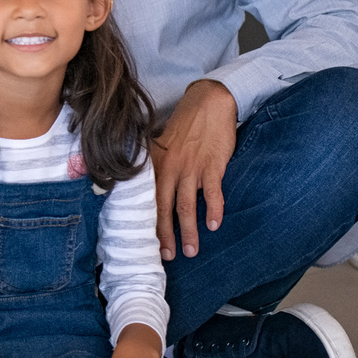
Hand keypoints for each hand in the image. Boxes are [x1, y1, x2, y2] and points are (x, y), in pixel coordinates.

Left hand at [152, 80, 236, 260]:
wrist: (209, 102)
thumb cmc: (186, 125)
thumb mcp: (161, 144)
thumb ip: (155, 166)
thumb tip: (146, 190)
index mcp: (155, 163)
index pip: (146, 198)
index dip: (145, 222)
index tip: (144, 242)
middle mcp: (170, 168)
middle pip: (163, 207)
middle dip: (164, 234)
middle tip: (167, 256)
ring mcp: (191, 167)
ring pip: (186, 205)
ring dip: (188, 230)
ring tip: (190, 251)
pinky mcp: (212, 165)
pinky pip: (212, 192)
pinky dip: (213, 210)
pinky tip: (214, 225)